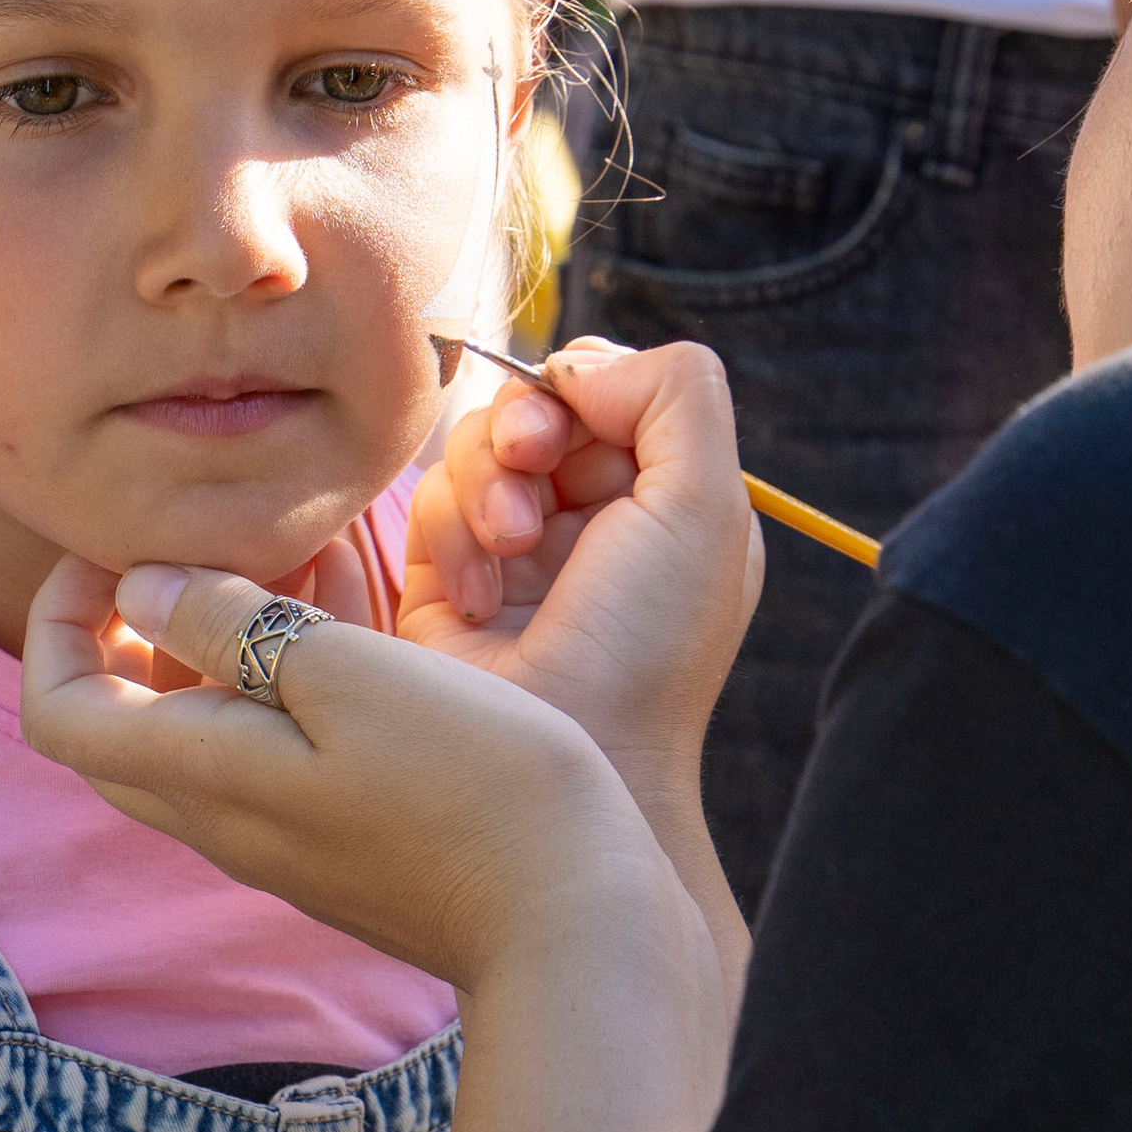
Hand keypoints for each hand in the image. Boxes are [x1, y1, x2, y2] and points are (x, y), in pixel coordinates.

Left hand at [21, 551, 681, 997]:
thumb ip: (230, 626)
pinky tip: (360, 612)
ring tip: (301, 555)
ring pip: (209, 724)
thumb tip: (139, 591)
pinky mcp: (347, 842)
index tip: (121, 550)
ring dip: (228, 634)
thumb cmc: (474, 787)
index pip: (55, 708)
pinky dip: (290, 672)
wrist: (578, 925)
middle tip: (211, 543)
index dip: (59, 618)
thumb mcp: (346, 676)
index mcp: (205, 776)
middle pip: (123, 716)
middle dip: (140, 617)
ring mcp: (287, 840)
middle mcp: (225, 820)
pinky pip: (280, 745)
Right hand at [403, 339, 760, 831]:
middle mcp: (591, 524)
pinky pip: (424, 507)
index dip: (579, 390)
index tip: (575, 420)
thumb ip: (676, 394)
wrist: (570, 764)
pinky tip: (475, 597)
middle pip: (531, 411)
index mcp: (665, 502)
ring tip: (508, 548)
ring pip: (470, 450)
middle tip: (527, 465)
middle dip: (523, 427)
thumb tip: (581, 368)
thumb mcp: (707, 505)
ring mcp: (514, 554)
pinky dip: (448, 534)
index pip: (605, 394)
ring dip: (483, 483)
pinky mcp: (442, 586)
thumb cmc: (649, 648)